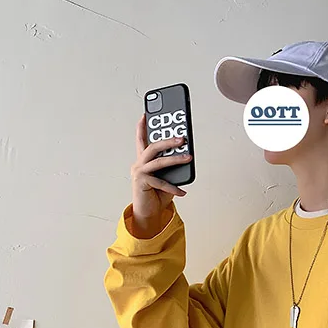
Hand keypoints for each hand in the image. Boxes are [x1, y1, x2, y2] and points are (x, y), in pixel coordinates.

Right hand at [130, 114, 192, 236]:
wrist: (148, 213)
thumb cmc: (156, 195)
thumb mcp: (166, 178)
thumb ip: (171, 168)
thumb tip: (185, 158)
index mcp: (143, 160)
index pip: (141, 140)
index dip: (142, 127)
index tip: (146, 114)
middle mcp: (139, 164)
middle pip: (153, 146)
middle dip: (167, 139)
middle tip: (182, 137)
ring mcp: (139, 173)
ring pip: (158, 161)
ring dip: (175, 159)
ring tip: (188, 157)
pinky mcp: (142, 184)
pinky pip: (161, 183)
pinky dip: (173, 188)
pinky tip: (182, 191)